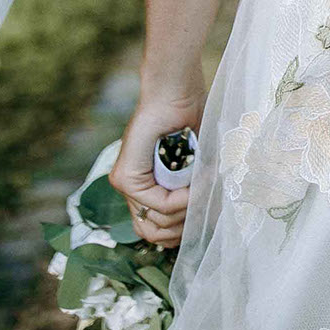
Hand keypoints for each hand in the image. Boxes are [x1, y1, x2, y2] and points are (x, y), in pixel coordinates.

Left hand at [111, 92, 202, 246]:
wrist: (176, 94)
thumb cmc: (191, 123)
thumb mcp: (194, 169)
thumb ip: (193, 194)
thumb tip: (204, 224)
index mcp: (145, 188)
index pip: (154, 232)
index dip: (180, 232)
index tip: (203, 216)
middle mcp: (131, 191)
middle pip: (155, 234)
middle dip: (185, 224)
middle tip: (204, 202)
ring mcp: (125, 185)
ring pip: (158, 222)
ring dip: (188, 209)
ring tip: (203, 187)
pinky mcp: (126, 178)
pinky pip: (159, 203)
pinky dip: (184, 196)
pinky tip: (197, 181)